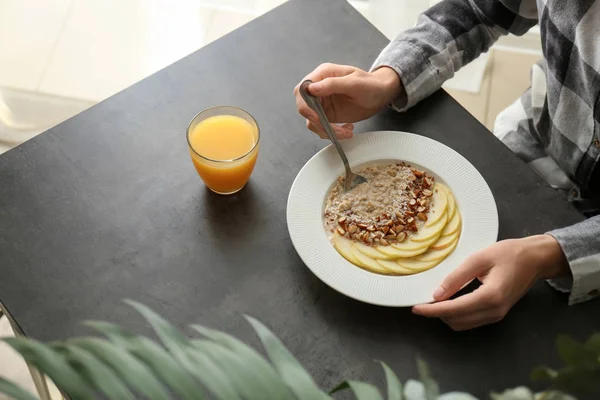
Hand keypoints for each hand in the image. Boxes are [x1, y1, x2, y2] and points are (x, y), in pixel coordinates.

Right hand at [293, 63, 403, 138]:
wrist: (380, 95)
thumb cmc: (370, 84)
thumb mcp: (354, 83)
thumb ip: (332, 84)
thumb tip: (311, 88)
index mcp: (322, 75)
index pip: (303, 89)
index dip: (305, 105)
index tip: (317, 117)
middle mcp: (318, 89)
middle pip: (304, 107)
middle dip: (317, 122)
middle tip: (333, 129)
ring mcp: (321, 102)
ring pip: (311, 121)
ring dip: (326, 130)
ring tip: (345, 132)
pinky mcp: (326, 114)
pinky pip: (321, 127)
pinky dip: (331, 133)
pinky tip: (346, 130)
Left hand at [412, 235, 569, 330]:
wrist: (535, 259)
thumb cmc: (509, 254)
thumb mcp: (479, 259)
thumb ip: (456, 277)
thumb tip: (436, 295)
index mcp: (490, 297)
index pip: (453, 310)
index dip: (432, 311)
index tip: (415, 308)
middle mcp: (494, 311)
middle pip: (456, 321)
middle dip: (437, 313)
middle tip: (422, 300)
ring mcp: (497, 315)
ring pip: (462, 324)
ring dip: (446, 315)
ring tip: (433, 301)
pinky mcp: (497, 314)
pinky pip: (471, 320)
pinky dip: (457, 314)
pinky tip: (449, 301)